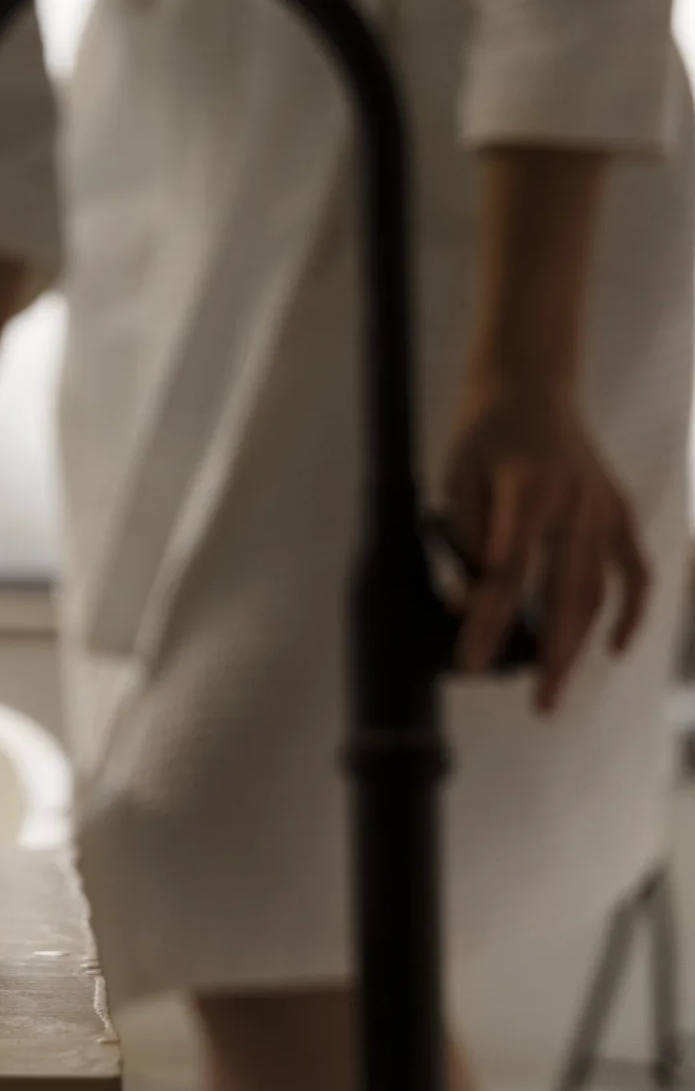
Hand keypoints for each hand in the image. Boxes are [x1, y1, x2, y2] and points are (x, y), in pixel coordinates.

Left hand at [440, 380, 647, 711]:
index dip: (489, 624)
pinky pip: (635, 571)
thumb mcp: (455, 480)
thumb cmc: (482, 435)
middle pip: (564, 595)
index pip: (505, 575)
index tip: (473, 664)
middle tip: (539, 705)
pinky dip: (631, 610)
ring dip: (581, 643)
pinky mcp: (620, 511)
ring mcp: (604, 509)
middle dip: (550, 656)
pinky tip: (614, 646)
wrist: (528, 385)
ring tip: (557, 686)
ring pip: (599, 591)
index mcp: (527, 491)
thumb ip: (466, 542)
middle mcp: (574, 503)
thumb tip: (473, 604)